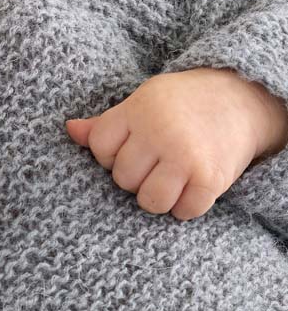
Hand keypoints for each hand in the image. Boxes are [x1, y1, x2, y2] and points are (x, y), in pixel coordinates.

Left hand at [65, 67, 287, 220]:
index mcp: (137, 110)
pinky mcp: (210, 179)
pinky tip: (190, 187)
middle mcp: (159, 132)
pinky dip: (185, 207)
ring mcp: (185, 157)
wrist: (240, 99)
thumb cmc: (181, 103)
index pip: (99, 148)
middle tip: (154, 163)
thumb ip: (106, 122)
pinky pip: (183, 212)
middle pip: (123, 178)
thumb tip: (70, 131)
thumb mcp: (141, 101)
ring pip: (149, 201)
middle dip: (134, 177)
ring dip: (156, 197)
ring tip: (168, 179)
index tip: (129, 148)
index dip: (110, 154)